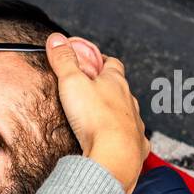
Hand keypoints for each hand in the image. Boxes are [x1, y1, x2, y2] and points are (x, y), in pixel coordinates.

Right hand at [45, 33, 148, 193]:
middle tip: (95, 89)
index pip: (112, 63)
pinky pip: (135, 138)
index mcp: (115, 82)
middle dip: (110, 87)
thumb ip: (64, 60)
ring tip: (103, 117)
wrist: (114, 154)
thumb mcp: (72, 82)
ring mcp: (135, 123)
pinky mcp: (136, 145)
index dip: (102, 60)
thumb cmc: (95, 118)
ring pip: (129, 112)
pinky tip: (117, 142)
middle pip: (122, 88)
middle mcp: (129, 100)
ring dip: (118, 112)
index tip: (93, 61)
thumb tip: (56, 38)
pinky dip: (127, 138)